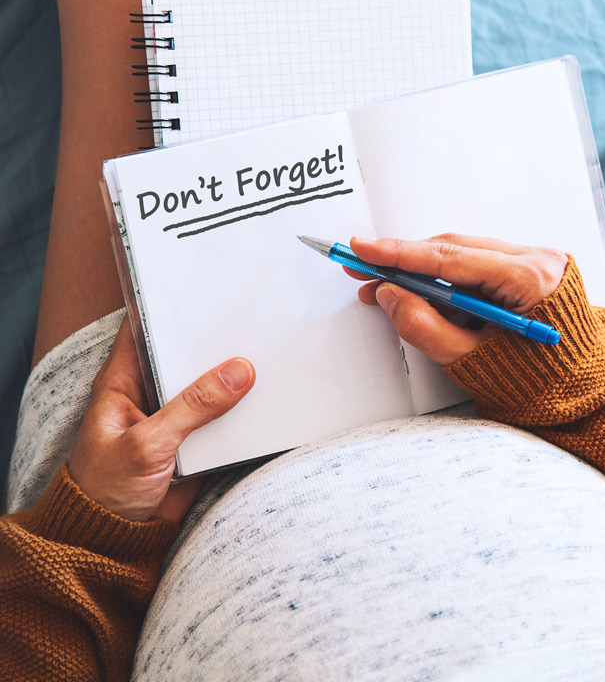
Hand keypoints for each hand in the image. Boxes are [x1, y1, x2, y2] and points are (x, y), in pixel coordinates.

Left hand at [68, 318, 255, 522]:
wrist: (115, 541)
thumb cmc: (107, 489)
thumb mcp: (149, 443)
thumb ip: (193, 407)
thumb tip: (239, 371)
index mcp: (122, 382)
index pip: (143, 329)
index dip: (170, 308)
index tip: (207, 291)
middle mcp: (149, 393)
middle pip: (185, 355)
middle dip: (214, 341)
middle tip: (252, 320)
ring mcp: (174, 417)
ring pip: (209, 386)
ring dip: (234, 378)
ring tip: (269, 352)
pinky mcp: (195, 441)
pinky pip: (223, 419)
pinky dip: (243, 411)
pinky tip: (268, 397)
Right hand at [346, 234, 567, 364]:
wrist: (585, 388)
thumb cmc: (539, 381)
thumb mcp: (473, 360)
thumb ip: (426, 328)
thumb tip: (389, 295)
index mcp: (530, 280)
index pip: (452, 259)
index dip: (401, 255)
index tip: (364, 249)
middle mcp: (536, 260)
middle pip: (457, 249)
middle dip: (406, 261)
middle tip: (362, 268)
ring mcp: (536, 261)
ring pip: (465, 254)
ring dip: (424, 270)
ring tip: (385, 288)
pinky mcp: (530, 269)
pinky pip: (479, 265)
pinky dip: (447, 278)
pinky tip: (422, 293)